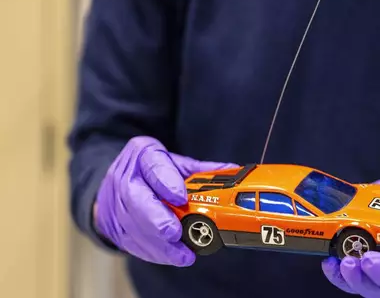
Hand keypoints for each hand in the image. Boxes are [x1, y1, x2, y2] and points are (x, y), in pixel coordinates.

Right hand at [93, 136, 237, 266]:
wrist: (114, 182)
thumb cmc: (149, 170)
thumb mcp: (174, 161)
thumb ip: (200, 170)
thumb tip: (233, 173)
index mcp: (143, 154)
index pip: (153, 166)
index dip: (167, 183)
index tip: (182, 198)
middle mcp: (125, 177)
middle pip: (137, 200)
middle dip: (158, 220)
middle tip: (177, 235)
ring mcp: (115, 204)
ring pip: (133, 227)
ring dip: (159, 245)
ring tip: (182, 255)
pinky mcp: (114, 227)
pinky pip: (131, 243)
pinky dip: (153, 253)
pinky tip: (170, 257)